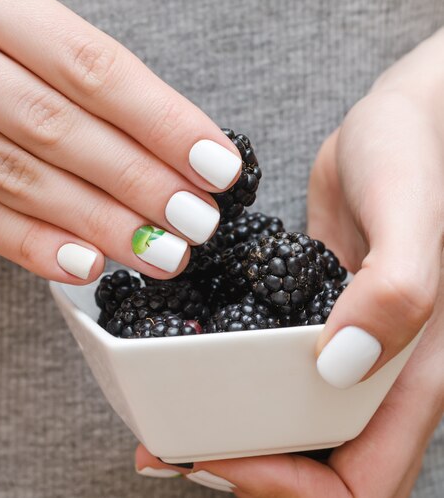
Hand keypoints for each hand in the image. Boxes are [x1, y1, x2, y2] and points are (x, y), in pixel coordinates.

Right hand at [0, 0, 241, 282]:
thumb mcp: (31, 20)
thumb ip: (86, 72)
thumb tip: (181, 145)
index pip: (92, 68)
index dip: (162, 122)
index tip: (219, 166)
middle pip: (58, 128)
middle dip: (138, 181)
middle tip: (198, 221)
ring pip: (18, 176)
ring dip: (99, 223)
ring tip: (162, 253)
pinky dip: (33, 244)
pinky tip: (88, 265)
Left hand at [135, 30, 443, 495]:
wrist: (398, 124)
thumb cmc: (417, 157)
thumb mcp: (413, 214)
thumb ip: (395, 291)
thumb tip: (340, 368)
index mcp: (415, 370)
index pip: (360, 479)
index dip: (291, 486)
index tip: (224, 455)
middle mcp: (379, 370)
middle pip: (317, 463)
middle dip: (246, 469)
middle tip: (175, 448)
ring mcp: (343, 342)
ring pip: (291, 422)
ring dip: (234, 432)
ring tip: (169, 420)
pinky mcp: (311, 311)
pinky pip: (274, 367)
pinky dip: (234, 379)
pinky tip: (190, 358)